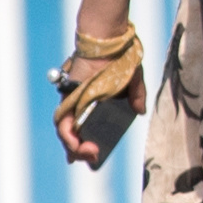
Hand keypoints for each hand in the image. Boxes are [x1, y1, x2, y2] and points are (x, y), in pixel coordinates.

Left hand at [52, 27, 143, 169]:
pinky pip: (63, 124)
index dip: (87, 147)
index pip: (89, 131)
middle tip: (94, 158)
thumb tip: (139, 111)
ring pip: (67, 134)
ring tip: (90, 153)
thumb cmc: (120, 59)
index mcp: (98, 106)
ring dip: (76, 148)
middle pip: (76, 136)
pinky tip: (77, 145)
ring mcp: (74, 104)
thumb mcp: (133, 81)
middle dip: (82, 152)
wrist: (108, 44)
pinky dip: (68, 136)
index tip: (94, 157)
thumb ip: (137, 97)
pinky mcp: (68, 100)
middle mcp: (83, 107)